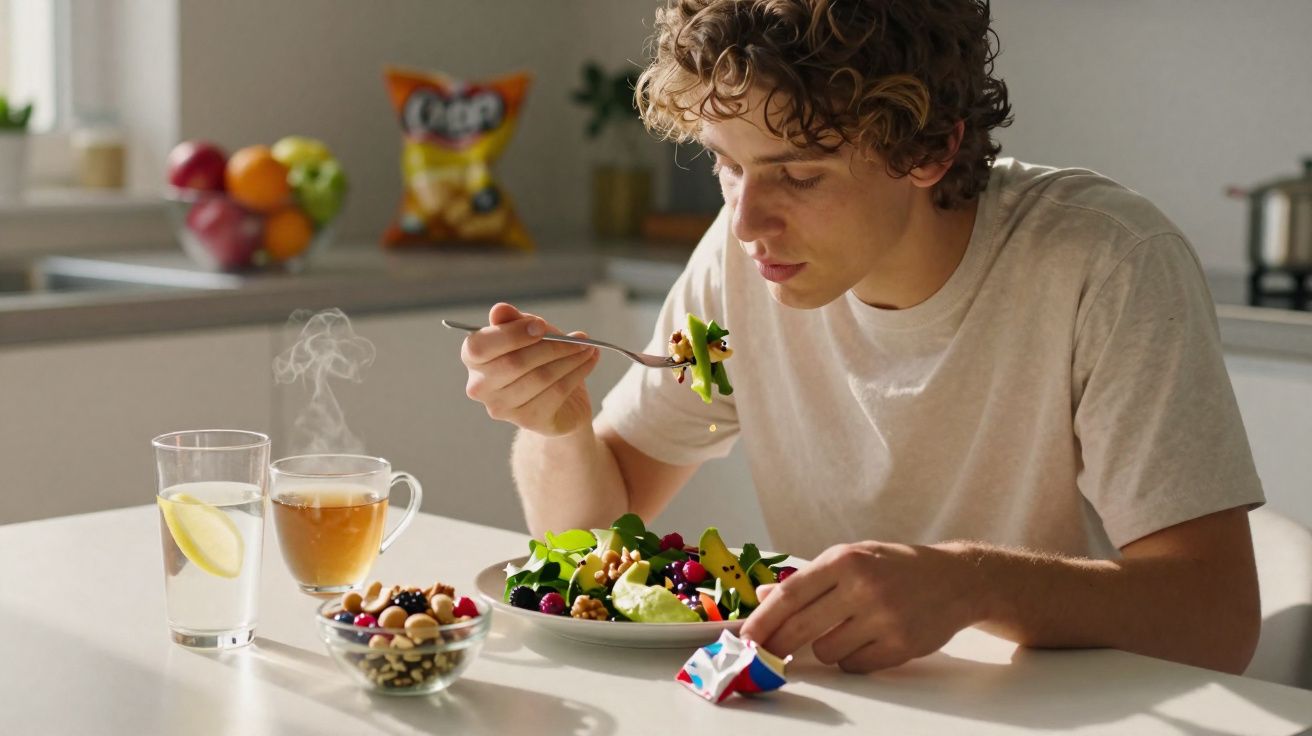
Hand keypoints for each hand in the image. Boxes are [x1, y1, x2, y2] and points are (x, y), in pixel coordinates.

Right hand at [461, 302, 599, 435]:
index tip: (542, 326)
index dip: (512, 334)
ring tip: (588, 347)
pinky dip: (578, 373)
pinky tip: (589, 361)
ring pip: (541, 377)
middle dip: (553, 347)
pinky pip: (556, 393)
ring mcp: (502, 407)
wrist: (558, 398)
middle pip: (516, 363)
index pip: (481, 346)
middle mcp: (480, 387)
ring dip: (570, 359)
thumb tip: (500, 310)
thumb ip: (513, 321)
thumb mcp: (527, 332)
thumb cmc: (536, 358)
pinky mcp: (528, 420)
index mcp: (473, 358)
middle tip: (580, 338)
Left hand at [739, 541, 978, 672]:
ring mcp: (883, 618)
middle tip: (766, 655)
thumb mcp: (853, 557)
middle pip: (801, 628)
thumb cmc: (895, 567)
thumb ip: (808, 579)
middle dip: (777, 646)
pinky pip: (854, 665)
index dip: (762, 621)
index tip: (744, 638)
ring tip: (846, 629)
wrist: (955, 579)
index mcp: (845, 560)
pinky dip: (853, 658)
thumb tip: (763, 597)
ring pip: (826, 651)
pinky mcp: (900, 646)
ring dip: (825, 648)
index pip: (790, 596)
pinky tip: (869, 639)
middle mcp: (863, 587)